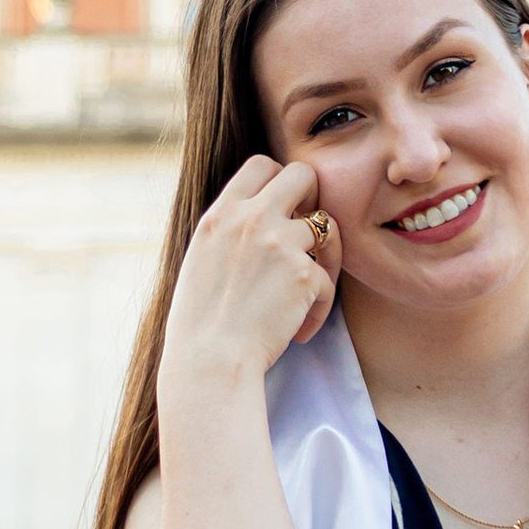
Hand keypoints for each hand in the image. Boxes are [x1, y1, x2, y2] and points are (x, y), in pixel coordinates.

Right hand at [160, 152, 342, 395]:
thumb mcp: (202, 260)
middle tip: (308, 235)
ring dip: (326, 259)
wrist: (209, 363)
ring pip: (328, 227)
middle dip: (314, 199)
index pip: (261, 165)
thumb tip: (262, 217)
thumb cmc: (200, 324)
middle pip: (303, 174)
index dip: (279, 182)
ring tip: (307, 294)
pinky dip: (319, 308)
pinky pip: (328, 281)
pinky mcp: (304, 273)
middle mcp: (251, 219)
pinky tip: (299, 330)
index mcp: (221, 213)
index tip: (282, 211)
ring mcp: (280, 242)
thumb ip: (231, 232)